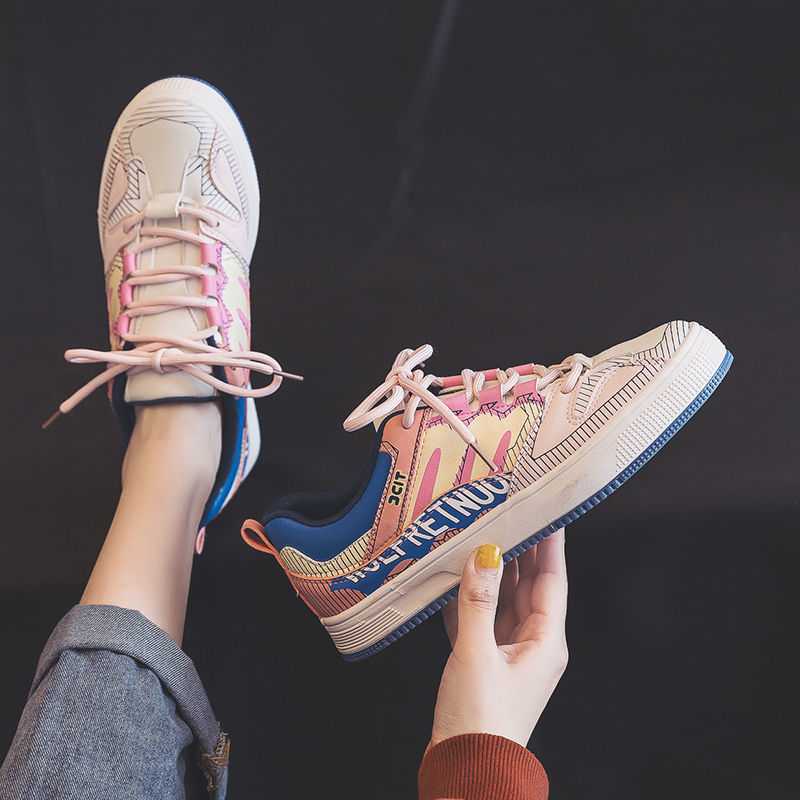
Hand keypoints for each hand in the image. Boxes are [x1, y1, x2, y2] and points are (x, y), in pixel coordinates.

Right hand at [430, 529, 567, 747]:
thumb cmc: (480, 720)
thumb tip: (485, 555)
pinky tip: (454, 579)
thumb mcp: (477, 653)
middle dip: (517, 550)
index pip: (551, 579)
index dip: (549, 543)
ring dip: (491, 572)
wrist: (465, 773)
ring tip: (478, 535)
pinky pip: (481, 620)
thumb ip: (478, 601)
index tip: (545, 508)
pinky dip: (470, 599)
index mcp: (545, 642)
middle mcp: (532, 644)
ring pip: (502, 600)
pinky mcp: (485, 663)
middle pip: (527, 586)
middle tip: (504, 512)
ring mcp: (508, 654)